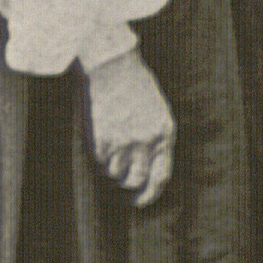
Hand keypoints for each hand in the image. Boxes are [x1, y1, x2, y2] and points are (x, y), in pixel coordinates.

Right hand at [83, 44, 175, 207]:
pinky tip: (98, 146)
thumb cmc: (131, 82)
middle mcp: (147, 142)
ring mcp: (123, 144)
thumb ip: (153, 136)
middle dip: (129, 190)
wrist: (109, 63)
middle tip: (121, 192)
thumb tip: (144, 165)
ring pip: (117, 176)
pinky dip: (99, 162)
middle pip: (137, 181)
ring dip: (112, 173)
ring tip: (109, 156)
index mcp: (164, 133)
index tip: (141, 199)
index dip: (151, 193)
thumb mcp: (154, 109)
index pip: (161, 175)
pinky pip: (100, 165)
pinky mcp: (102, 143)